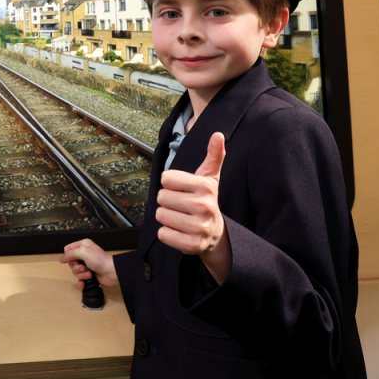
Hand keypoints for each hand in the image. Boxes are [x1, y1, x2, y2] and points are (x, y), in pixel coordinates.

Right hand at [60, 238, 118, 287]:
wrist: (112, 272)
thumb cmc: (99, 260)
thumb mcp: (83, 252)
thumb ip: (70, 254)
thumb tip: (60, 259)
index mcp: (82, 246)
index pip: (68, 249)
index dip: (68, 256)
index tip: (74, 259)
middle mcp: (83, 255)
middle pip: (71, 262)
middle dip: (76, 267)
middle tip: (84, 267)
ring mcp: (86, 265)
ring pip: (75, 271)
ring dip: (81, 274)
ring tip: (89, 274)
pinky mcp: (88, 275)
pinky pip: (78, 280)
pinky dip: (81, 282)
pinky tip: (83, 283)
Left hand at [156, 131, 230, 281]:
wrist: (216, 234)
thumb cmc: (206, 201)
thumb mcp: (210, 179)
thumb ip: (213, 156)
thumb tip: (218, 135)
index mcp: (205, 187)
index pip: (166, 179)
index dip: (170, 184)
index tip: (182, 190)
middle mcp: (204, 206)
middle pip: (161, 197)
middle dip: (167, 201)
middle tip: (181, 206)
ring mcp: (199, 227)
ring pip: (160, 215)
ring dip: (166, 217)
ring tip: (180, 218)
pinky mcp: (192, 244)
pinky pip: (163, 234)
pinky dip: (167, 233)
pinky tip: (179, 231)